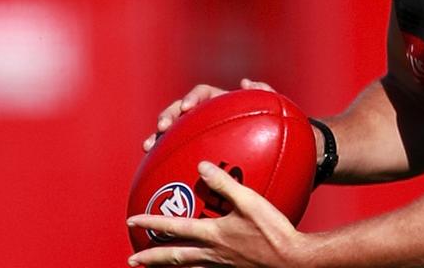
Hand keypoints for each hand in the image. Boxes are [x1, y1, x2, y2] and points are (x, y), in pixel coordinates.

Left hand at [127, 160, 309, 266]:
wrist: (292, 260)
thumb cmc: (273, 231)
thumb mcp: (249, 202)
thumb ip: (224, 184)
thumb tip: (201, 166)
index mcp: (213, 235)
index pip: (175, 228)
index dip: (151, 224)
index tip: (131, 221)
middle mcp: (213, 254)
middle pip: (174, 257)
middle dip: (151, 259)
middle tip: (132, 259)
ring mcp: (223, 265)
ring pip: (189, 267)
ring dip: (169, 267)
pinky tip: (200, 266)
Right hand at [142, 79, 277, 151]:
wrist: (269, 155)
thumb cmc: (272, 129)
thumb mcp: (275, 110)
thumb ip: (265, 94)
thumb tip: (246, 82)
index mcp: (220, 102)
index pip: (202, 93)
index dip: (193, 98)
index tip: (188, 108)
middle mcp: (203, 116)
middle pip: (179, 110)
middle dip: (168, 115)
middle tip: (162, 127)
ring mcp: (194, 134)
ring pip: (170, 131)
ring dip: (156, 135)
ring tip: (147, 146)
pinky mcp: (189, 152)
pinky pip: (172, 153)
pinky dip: (161, 158)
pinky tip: (154, 168)